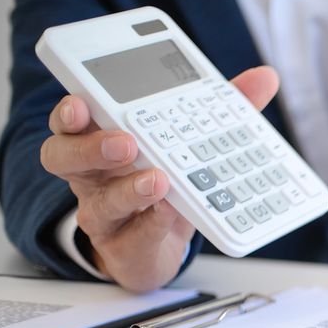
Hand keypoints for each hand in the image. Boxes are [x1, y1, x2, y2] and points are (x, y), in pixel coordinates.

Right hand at [41, 66, 279, 291]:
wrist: (156, 248)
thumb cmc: (163, 186)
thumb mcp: (193, 144)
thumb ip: (222, 109)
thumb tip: (263, 78)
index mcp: (101, 139)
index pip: (72, 120)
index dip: (69, 111)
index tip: (81, 101)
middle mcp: (93, 175)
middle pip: (64, 157)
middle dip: (91, 147)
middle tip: (126, 142)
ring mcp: (105, 212)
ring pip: (99, 201)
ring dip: (129, 190)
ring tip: (158, 180)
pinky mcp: (124, 246)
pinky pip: (133, 235)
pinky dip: (155, 222)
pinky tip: (172, 211)